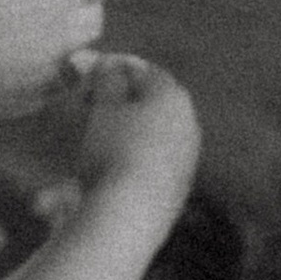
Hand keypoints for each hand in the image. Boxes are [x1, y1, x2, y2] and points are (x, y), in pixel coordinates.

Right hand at [66, 51, 200, 209]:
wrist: (132, 213)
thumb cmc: (114, 150)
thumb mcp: (104, 108)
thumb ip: (108, 81)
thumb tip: (111, 66)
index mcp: (173, 97)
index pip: (146, 71)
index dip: (116, 69)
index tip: (90, 76)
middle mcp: (190, 123)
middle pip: (156, 103)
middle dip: (126, 100)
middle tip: (94, 105)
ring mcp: (188, 157)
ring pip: (158, 133)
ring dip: (132, 130)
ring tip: (101, 138)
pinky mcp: (181, 186)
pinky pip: (158, 162)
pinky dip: (138, 157)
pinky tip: (115, 168)